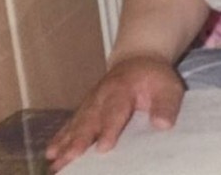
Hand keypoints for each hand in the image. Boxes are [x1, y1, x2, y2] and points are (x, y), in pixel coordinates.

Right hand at [45, 54, 183, 170]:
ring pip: (77, 123)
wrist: (139, 59)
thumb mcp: (169, 86)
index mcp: (123, 89)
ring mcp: (92, 101)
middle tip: (70, 158)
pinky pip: (71, 123)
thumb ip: (167, 105)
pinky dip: (61, 137)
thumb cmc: (154, 78)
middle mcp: (103, 95)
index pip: (116, 110)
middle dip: (79, 139)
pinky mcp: (86, 108)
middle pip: (90, 119)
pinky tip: (51, 152)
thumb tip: (162, 124)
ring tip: (55, 160)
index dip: (109, 128)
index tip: (103, 147)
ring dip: (66, 142)